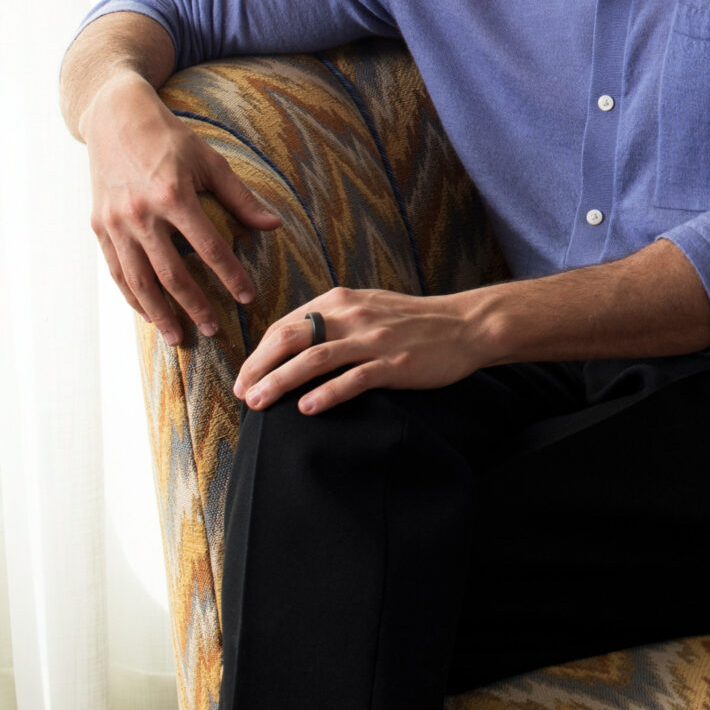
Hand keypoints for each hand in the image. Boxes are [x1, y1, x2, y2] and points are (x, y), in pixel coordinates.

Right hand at [83, 73, 280, 343]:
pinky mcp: (98, 226)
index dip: (231, 275)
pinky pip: (116, 271)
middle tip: (215, 329)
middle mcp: (140, 214)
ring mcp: (115, 223)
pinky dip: (132, 296)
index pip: (209, 248)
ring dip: (160, 312)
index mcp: (173, 195)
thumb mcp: (210, 161)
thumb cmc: (171, 139)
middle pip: (171, 273)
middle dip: (195, 305)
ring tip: (179, 336)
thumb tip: (273, 227)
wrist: (115, 119)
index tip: (248, 296)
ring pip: (139, 280)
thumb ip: (240, 198)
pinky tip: (148, 313)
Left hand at [234, 286, 491, 414]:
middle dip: (260, 367)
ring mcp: (374, 339)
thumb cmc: (413, 321)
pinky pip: (354, 379)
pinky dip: (327, 393)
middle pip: (292, 339)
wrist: (466, 325)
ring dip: (281, 381)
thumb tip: (292, 340)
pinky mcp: (395, 364)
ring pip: (315, 359)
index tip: (246, 377)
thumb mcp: (368, 306)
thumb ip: (332, 318)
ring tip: (258, 403)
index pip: (286, 325)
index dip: (260, 352)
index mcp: (342, 300)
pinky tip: (306, 409)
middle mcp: (354, 315)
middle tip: (243, 394)